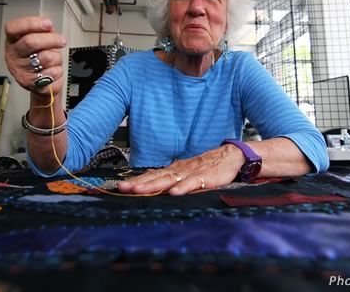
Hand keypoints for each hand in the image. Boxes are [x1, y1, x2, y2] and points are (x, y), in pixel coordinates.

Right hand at [4, 16, 66, 94]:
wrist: (40, 82)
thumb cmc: (39, 57)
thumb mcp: (39, 39)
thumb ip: (43, 30)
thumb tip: (48, 26)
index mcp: (12, 41)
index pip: (13, 28)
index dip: (31, 23)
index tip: (48, 23)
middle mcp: (12, 56)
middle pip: (30, 42)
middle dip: (51, 39)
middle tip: (61, 41)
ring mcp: (20, 71)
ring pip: (46, 58)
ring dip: (57, 57)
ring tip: (55, 59)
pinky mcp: (31, 84)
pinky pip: (52, 73)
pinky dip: (58, 70)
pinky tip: (52, 71)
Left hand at [116, 144, 245, 194]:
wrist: (230, 155)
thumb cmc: (206, 166)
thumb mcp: (185, 170)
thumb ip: (169, 176)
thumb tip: (148, 179)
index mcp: (174, 170)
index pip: (151, 175)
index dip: (136, 181)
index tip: (120, 186)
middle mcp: (179, 170)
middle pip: (156, 177)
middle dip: (138, 183)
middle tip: (123, 188)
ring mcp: (191, 173)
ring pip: (169, 179)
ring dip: (154, 185)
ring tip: (139, 191)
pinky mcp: (205, 177)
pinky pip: (193, 183)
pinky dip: (182, 187)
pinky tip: (174, 193)